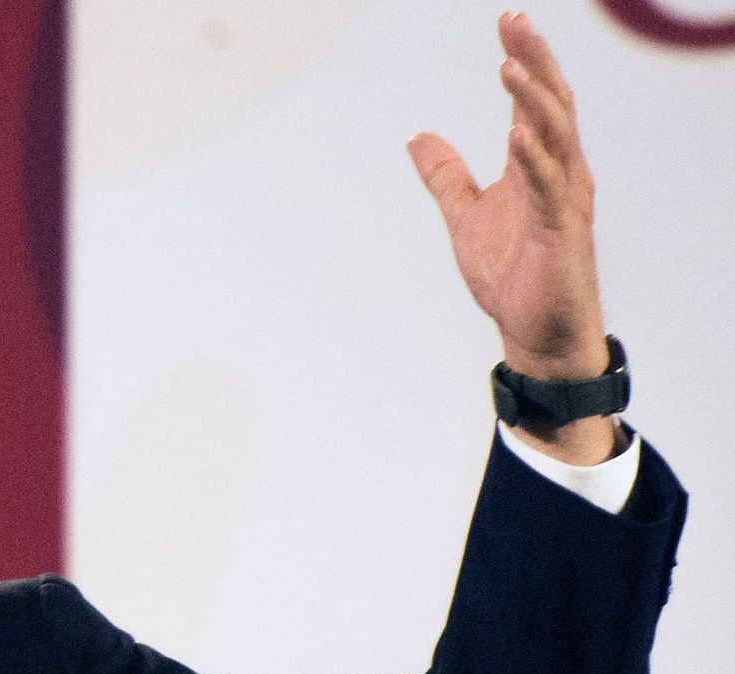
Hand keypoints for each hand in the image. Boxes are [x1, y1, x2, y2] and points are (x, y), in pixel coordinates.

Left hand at [408, 12, 619, 462]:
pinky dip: (535, 161)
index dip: (523, 60)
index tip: (508, 21)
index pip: (533, 102)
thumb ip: (445, 176)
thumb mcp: (464, 216)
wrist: (534, 334)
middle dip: (534, 63)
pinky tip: (517, 136)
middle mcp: (560, 176)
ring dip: (532, 102)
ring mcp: (564, 204)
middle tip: (516, 22)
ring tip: (509, 66)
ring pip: (555, 140)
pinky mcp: (562, 236)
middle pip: (551, 106)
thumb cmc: (511, 276)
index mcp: (538, 167)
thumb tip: (416, 137)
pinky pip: (550, 192)